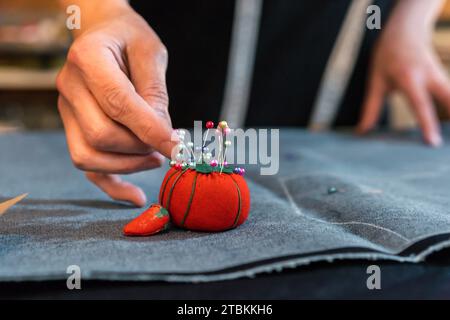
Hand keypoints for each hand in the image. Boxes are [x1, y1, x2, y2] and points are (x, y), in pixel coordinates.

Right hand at [56, 2, 175, 205]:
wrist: (102, 33)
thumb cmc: (130, 39)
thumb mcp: (151, 53)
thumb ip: (155, 94)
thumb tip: (164, 138)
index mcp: (87, 59)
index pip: (119, 104)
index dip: (151, 131)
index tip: (179, 149)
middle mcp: (69, 86)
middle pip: (101, 135)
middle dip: (140, 149)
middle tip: (167, 147)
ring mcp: (65, 110)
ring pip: (88, 156)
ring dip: (128, 166)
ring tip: (156, 159)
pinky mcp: (71, 127)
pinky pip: (85, 165)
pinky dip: (110, 185)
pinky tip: (136, 196)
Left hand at [358, 0, 449, 145]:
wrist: (405, 29)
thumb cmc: (388, 55)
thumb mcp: (375, 80)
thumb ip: (371, 107)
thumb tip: (362, 131)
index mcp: (409, 78)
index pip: (420, 105)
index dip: (427, 124)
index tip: (432, 142)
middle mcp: (429, 76)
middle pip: (448, 100)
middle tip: (445, 144)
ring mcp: (440, 75)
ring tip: (447, 138)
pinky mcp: (443, 78)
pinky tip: (447, 127)